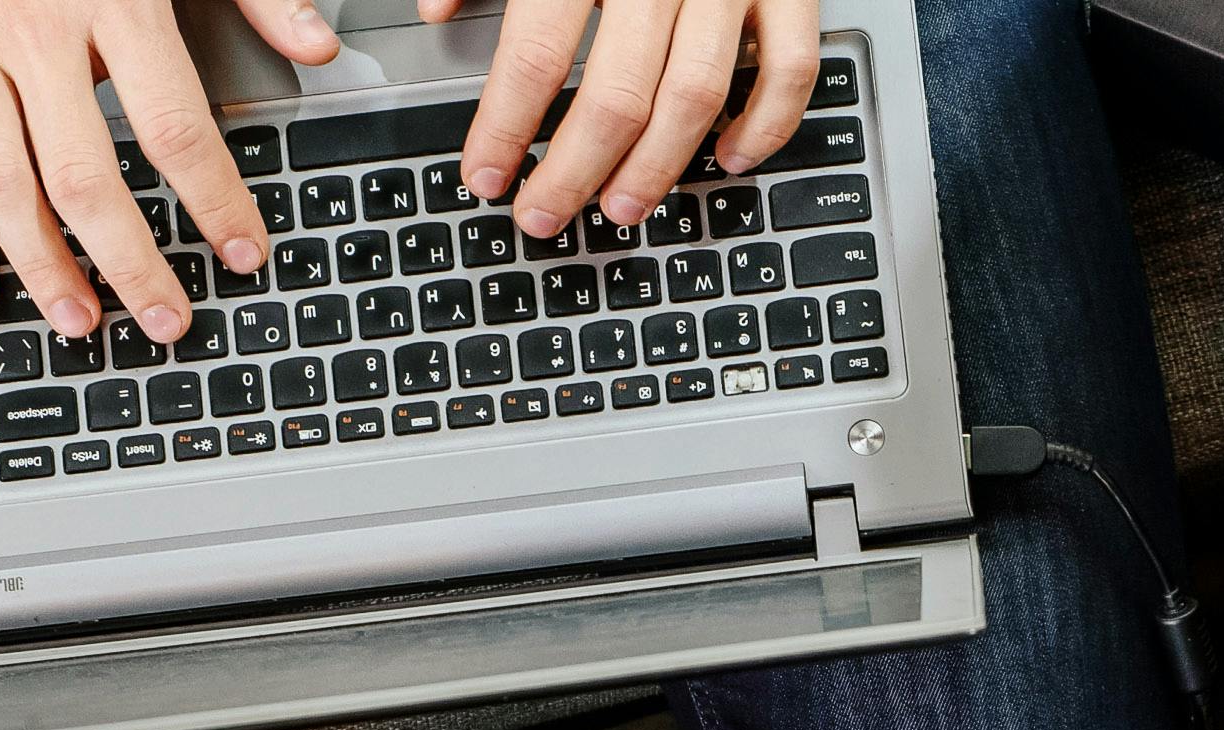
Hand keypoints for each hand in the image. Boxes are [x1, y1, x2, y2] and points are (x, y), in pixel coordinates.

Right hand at [0, 0, 333, 344]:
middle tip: (166, 319)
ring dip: (42, 266)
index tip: (242, 251)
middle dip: (129, 264)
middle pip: (83, 178)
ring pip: (1, 183)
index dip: (214, 200)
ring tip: (81, 320)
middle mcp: (31, 29)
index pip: (172, 126)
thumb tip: (316, 46)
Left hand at [452, 0, 815, 238]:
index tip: (484, 177)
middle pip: (617, 94)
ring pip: (697, 97)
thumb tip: (433, 8)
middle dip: (574, 170)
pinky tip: (731, 156)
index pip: (534, 55)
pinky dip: (765, 123)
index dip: (505, 128)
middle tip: (544, 215)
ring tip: (621, 207)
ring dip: (658, 168)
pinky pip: (789, 69)